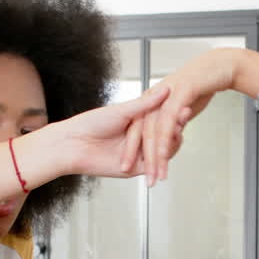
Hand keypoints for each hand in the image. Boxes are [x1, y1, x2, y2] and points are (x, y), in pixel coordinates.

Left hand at [56, 84, 185, 177]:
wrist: (73, 145)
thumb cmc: (91, 123)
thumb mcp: (122, 110)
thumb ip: (145, 104)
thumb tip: (165, 89)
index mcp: (135, 122)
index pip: (160, 118)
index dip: (172, 112)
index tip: (183, 102)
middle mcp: (138, 139)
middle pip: (164, 135)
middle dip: (176, 124)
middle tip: (185, 113)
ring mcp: (137, 154)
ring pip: (162, 151)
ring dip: (172, 141)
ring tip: (179, 128)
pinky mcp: (134, 169)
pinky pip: (153, 166)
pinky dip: (163, 159)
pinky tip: (170, 148)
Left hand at [130, 48, 245, 184]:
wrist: (218, 66)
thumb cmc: (201, 84)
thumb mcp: (183, 106)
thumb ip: (173, 121)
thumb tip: (168, 138)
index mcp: (152, 102)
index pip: (138, 131)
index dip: (133, 151)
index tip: (129, 171)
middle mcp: (154, 100)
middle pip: (143, 134)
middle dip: (144, 160)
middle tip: (147, 180)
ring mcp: (165, 96)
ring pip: (154, 131)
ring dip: (155, 156)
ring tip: (158, 175)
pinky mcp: (178, 94)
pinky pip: (168, 121)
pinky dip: (165, 139)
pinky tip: (164, 154)